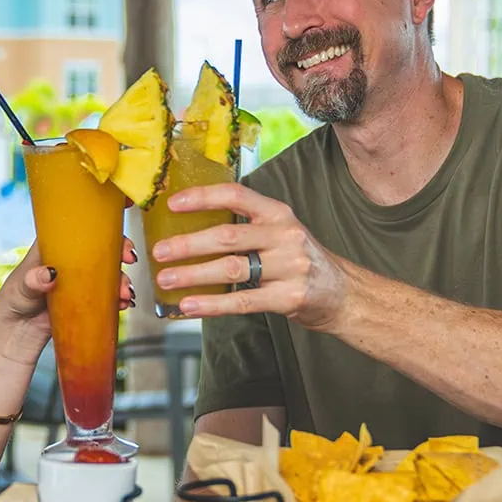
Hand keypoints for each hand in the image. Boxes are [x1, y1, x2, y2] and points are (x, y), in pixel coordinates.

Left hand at [0, 238, 136, 365]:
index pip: (81, 231)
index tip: (117, 237)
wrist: (15, 334)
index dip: (102, 230)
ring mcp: (79, 282)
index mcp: (53, 248)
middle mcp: (70, 262)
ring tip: (124, 294)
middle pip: (101, 251)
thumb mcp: (20, 289)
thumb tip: (48, 274)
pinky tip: (123, 305)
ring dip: (121, 281)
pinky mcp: (85, 302)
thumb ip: (32, 281)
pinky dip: (118, 300)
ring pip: (107, 275)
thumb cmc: (13, 302)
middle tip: (129, 260)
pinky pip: (106, 297)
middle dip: (120, 253)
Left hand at [148, 183, 351, 329]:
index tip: (173, 204)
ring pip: (231, 269)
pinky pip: (242, 301)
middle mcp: (285, 236)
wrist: (342, 293)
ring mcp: (289, 267)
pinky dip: (212, 304)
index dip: (203, 197)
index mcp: (278, 213)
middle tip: (159, 251)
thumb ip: (246, 225)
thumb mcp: (280, 231)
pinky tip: (189, 305)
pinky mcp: (288, 298)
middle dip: (188, 244)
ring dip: (193, 275)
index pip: (237, 195)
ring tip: (166, 279)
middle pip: (228, 236)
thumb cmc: (298, 260)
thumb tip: (190, 228)